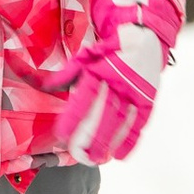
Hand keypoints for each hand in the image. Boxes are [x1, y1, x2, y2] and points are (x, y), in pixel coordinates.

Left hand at [53, 0, 182, 166]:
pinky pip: (140, 122)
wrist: (145, 34)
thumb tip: (44, 86)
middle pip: (104, 115)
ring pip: (122, 122)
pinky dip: (132, 140)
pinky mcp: (149, 98)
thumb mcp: (86, 55)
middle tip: (80, 156)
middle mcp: (119, 82)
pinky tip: (122, 155)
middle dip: (91, 138)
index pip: (85, 98)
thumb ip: (67, 74)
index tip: (62, 135)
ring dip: (110, 143)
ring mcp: (136, 91)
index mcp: (100, 70)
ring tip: (98, 160)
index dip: (74, 118)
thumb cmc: (109, 48)